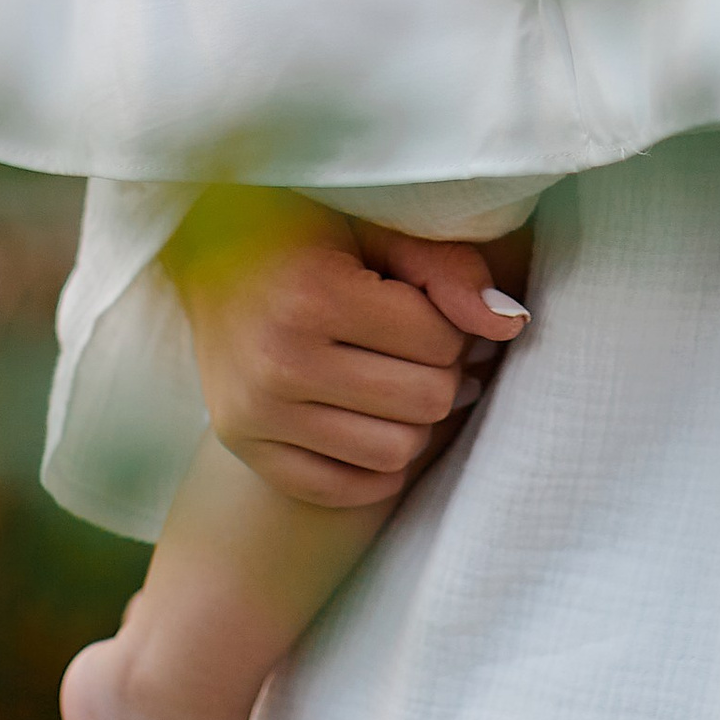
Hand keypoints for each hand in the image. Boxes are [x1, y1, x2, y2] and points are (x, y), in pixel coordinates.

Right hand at [182, 220, 528, 507]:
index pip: (441, 343)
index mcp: (311, 296)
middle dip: (439, 373)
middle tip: (416, 346)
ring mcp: (254, 413)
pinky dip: (374, 465)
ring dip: (412, 420)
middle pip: (426, 403)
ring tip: (394, 379)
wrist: (207, 260)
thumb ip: (449, 270)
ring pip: (396, 453)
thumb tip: (511, 324)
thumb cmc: (307, 236)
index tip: (427, 307)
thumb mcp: (378, 231)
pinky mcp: (242, 447)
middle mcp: (277, 362)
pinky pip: (345, 489)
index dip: (452, 325)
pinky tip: (370, 420)